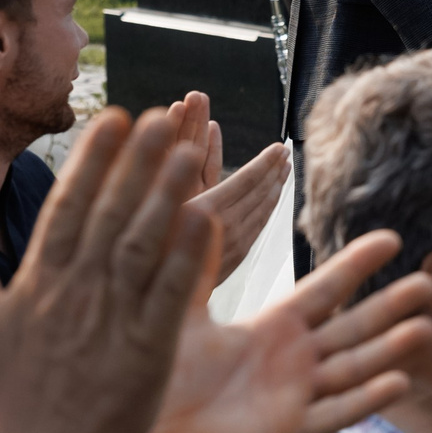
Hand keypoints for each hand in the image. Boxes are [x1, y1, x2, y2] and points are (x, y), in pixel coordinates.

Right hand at [0, 107, 209, 432]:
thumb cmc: (14, 396)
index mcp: (38, 285)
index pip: (66, 209)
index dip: (91, 162)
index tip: (114, 118)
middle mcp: (74, 295)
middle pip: (109, 216)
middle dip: (136, 163)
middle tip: (163, 117)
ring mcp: (111, 321)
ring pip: (141, 246)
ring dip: (166, 197)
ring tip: (190, 152)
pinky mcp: (147, 350)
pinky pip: (169, 295)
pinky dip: (187, 257)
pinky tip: (207, 220)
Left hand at [129, 229, 431, 432]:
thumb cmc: (164, 381)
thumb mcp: (179, 317)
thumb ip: (194, 269)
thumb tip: (199, 211)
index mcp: (272, 327)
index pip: (325, 289)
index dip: (357, 265)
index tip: (391, 238)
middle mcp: (293, 359)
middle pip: (353, 327)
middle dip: (390, 305)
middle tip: (430, 282)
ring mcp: (296, 396)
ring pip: (354, 368)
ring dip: (390, 349)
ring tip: (427, 328)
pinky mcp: (288, 432)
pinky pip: (334, 415)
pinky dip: (366, 400)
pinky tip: (399, 384)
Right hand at [164, 91, 289, 283]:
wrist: (153, 296)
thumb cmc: (146, 243)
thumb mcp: (155, 203)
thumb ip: (173, 170)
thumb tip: (186, 136)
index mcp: (206, 210)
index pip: (247, 180)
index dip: (265, 161)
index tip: (279, 146)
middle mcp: (226, 228)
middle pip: (260, 193)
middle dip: (274, 170)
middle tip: (285, 152)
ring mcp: (236, 244)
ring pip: (264, 211)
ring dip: (275, 188)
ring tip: (284, 171)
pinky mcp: (237, 257)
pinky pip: (259, 227)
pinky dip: (268, 209)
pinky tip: (270, 202)